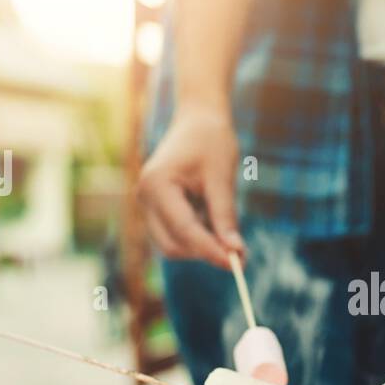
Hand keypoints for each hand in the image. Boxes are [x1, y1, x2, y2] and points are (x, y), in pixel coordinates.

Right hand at [136, 106, 242, 267]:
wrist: (197, 120)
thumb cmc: (211, 141)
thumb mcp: (222, 177)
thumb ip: (225, 216)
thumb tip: (235, 252)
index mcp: (157, 184)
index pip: (184, 230)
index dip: (211, 250)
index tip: (237, 264)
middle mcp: (144, 197)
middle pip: (173, 245)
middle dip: (206, 252)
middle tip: (240, 253)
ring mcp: (147, 205)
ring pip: (173, 245)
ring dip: (203, 245)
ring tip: (226, 223)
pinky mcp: (156, 210)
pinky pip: (176, 236)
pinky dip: (198, 236)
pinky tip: (213, 215)